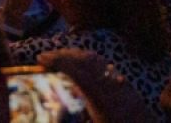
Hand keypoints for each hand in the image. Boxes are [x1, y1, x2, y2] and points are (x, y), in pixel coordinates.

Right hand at [38, 48, 152, 122]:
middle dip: (63, 54)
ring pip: (98, 61)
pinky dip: (90, 62)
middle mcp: (113, 90)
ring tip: (60, 58)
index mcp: (103, 103)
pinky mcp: (130, 91)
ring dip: (76, 55)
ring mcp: (123, 88)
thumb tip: (54, 114)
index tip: (40, 58)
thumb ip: (73, 118)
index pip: (77, 72)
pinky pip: (107, 68)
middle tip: (46, 56)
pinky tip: (82, 68)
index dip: (57, 62)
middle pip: (87, 60)